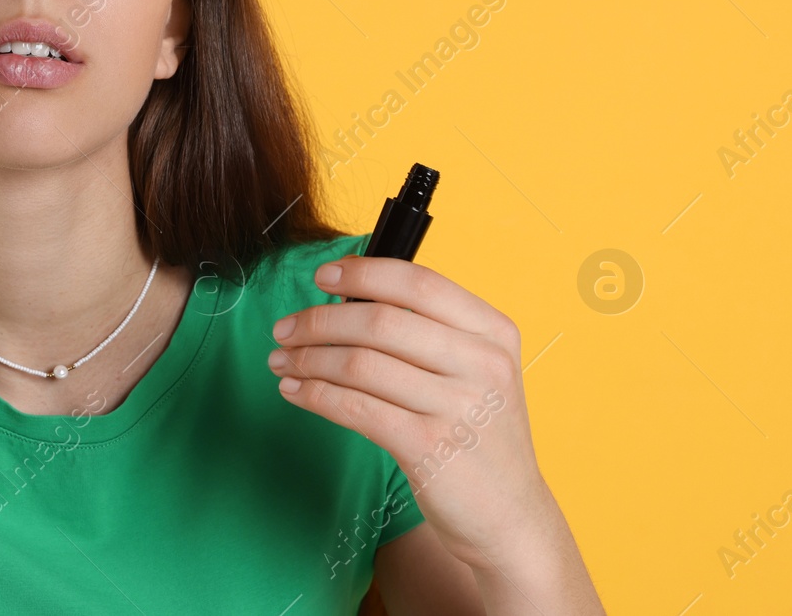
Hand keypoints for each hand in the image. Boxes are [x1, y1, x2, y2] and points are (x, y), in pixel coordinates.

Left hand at [266, 255, 557, 569]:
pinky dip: (315, 395)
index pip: (418, 283)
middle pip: (380, 321)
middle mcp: (482, 364)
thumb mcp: (475, 372)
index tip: (321, 274)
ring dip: (308, 359)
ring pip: (360, 364)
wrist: (510, 517)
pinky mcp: (429, 448)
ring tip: (281, 361)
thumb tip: (346, 296)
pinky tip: (295, 392)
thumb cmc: (476, 434)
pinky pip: (355, 408)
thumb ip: (427, 332)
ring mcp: (458, 407)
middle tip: (284, 329)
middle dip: (319, 320)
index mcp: (494, 332)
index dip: (363, 273)